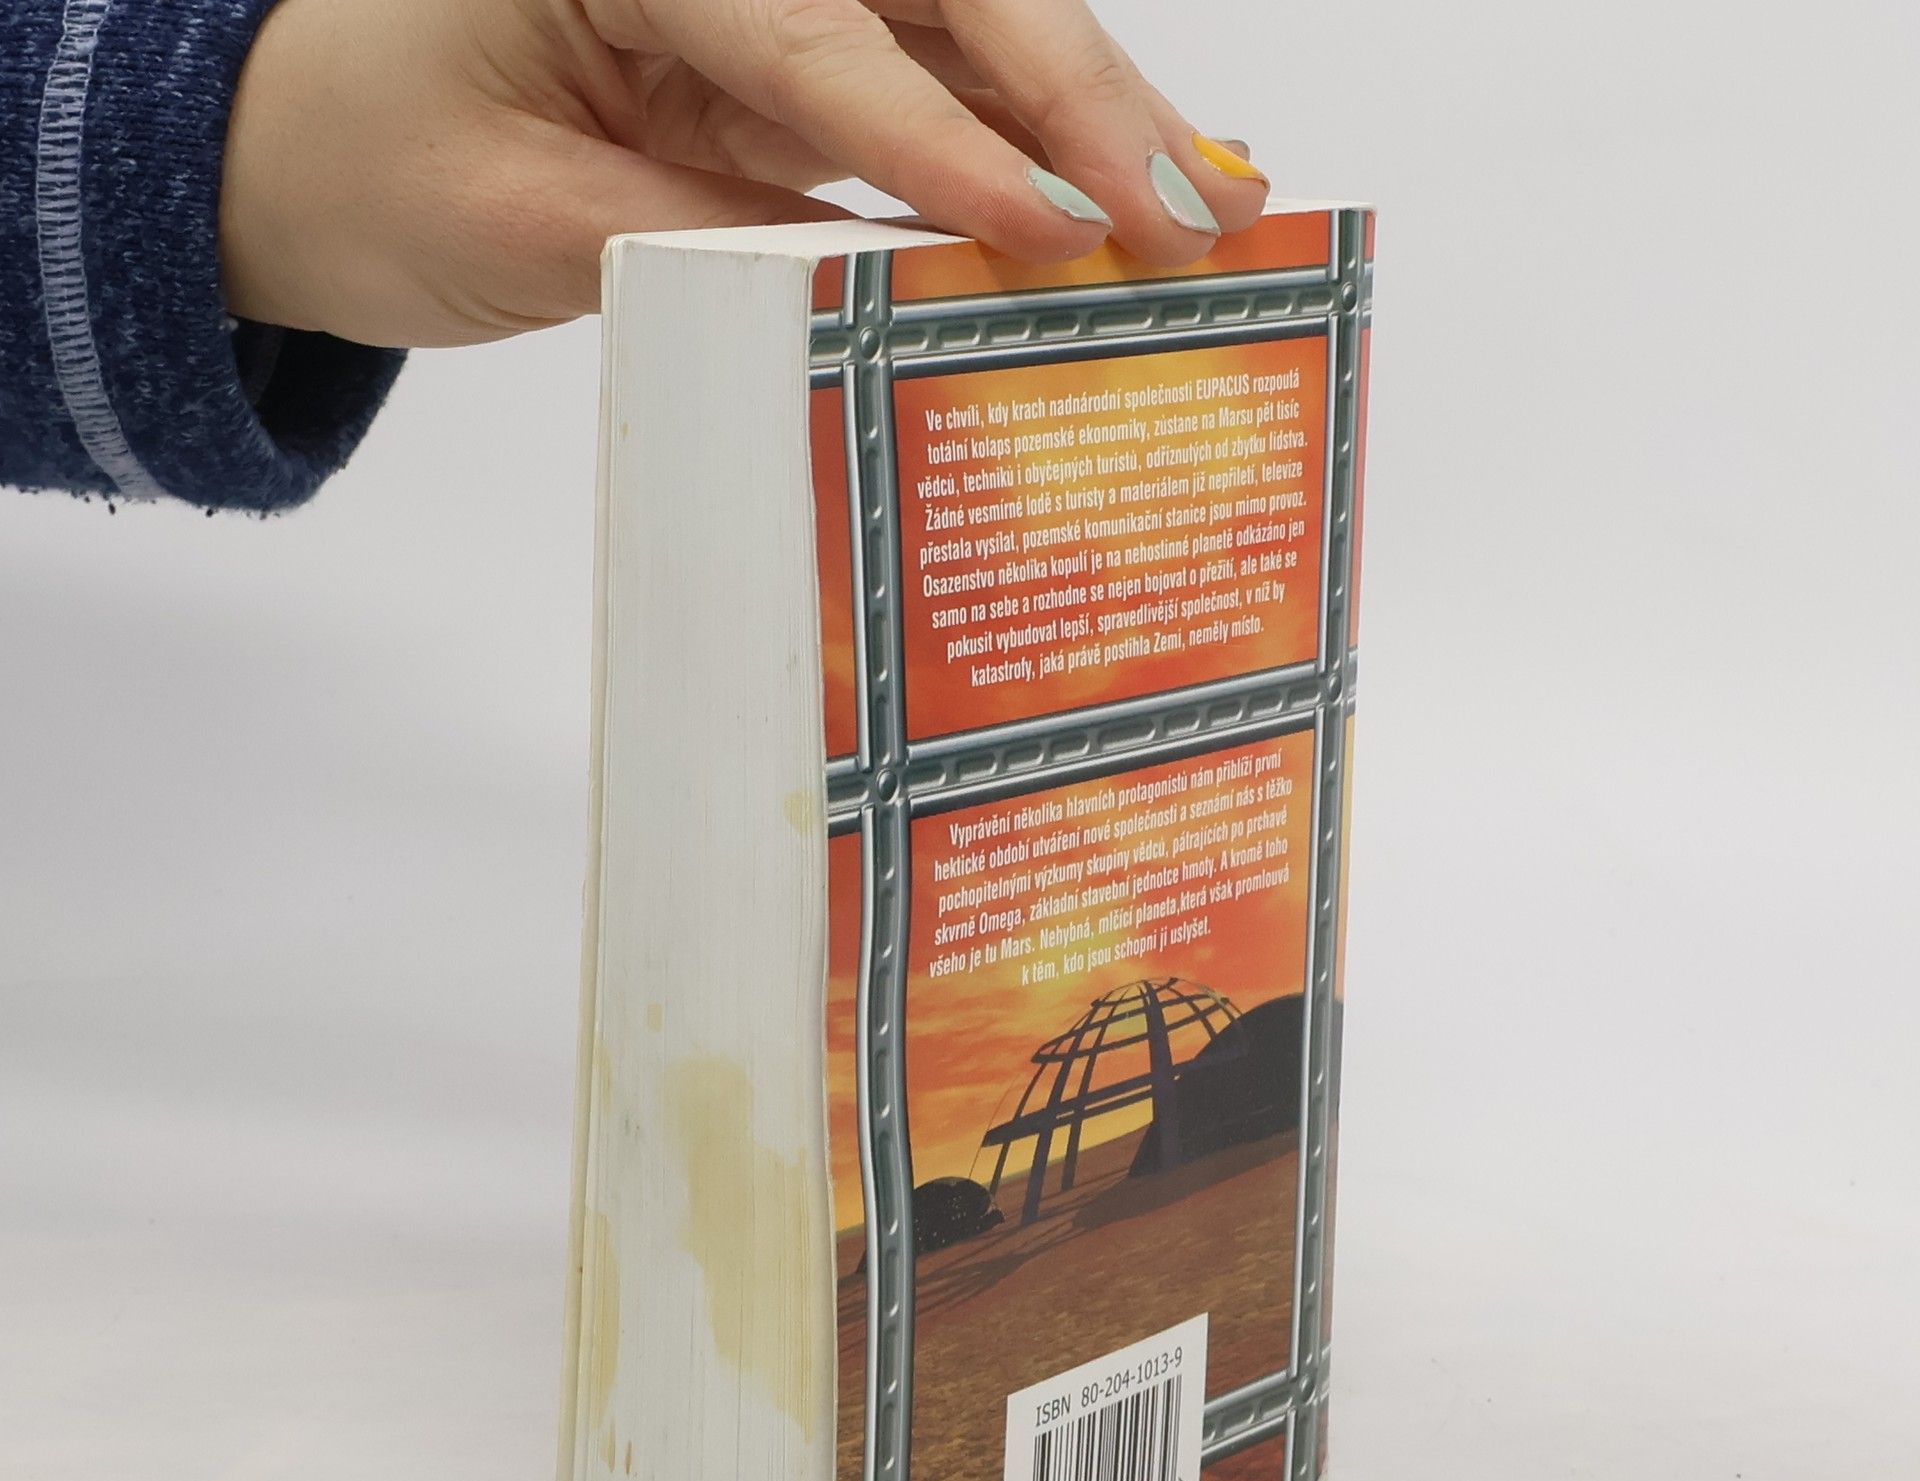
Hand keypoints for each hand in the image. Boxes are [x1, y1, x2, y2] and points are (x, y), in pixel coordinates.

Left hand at [219, 0, 1270, 346]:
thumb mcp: (509, 223)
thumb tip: (871, 286)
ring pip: (965, 26)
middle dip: (1071, 95)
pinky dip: (1032, 142)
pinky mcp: (795, 53)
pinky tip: (1117, 188)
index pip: (808, 32)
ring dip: (1088, 111)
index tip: (1047, 224)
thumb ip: (689, 243)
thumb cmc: (379, 164)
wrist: (322, 147)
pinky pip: (939, 85)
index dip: (937, 137)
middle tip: (1183, 204)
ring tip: (1204, 196)